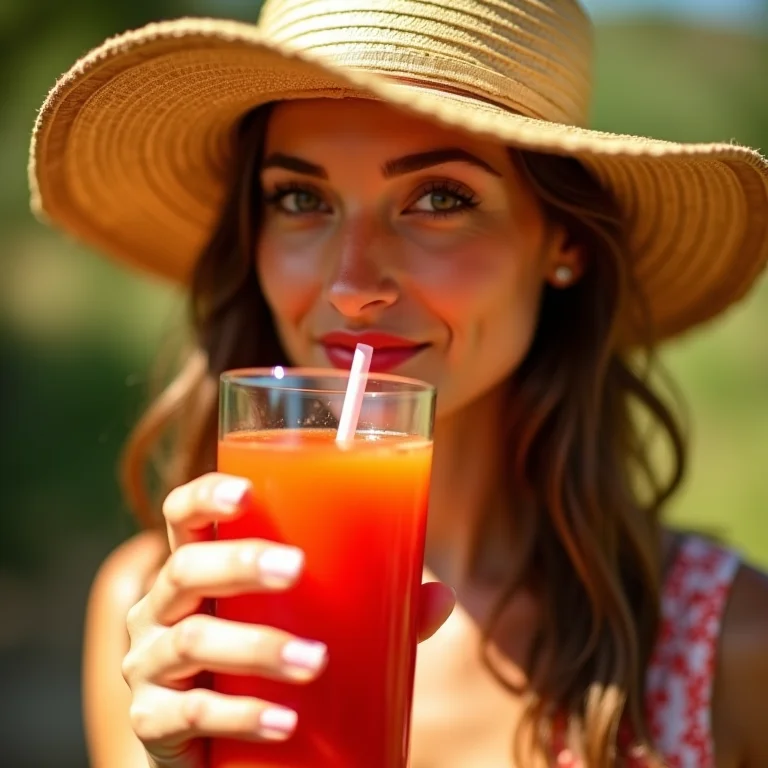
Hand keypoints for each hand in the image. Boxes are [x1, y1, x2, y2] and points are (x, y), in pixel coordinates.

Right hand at [121, 472, 454, 767]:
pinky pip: (190, 714)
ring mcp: (149, 664)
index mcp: (196, 568)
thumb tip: (440, 596)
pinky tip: (285, 721)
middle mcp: (161, 607)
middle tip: (298, 568)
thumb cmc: (262, 664)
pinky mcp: (152, 721)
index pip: (181, 516)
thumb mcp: (308, 626)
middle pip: (185, 568)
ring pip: (192, 642)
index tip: (247, 492)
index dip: (205, 496)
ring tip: (316, 660)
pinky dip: (241, 714)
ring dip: (257, 648)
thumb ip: (372, 610)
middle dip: (239, 563)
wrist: (218, 747)